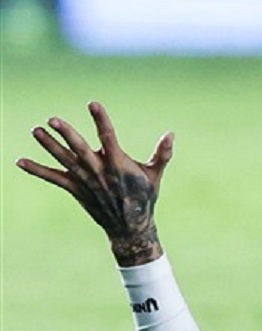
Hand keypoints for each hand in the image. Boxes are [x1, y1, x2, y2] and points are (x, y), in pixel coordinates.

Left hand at [16, 102, 173, 265]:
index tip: (93, 103)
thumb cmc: (144, 197)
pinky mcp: (75, 190)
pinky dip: (37, 170)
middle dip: (66, 134)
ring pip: (64, 161)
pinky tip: (20, 162)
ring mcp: (85, 181)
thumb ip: (162, 154)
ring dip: (49, 146)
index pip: (108, 137)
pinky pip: (53, 179)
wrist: (130, 227)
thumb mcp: (155, 175)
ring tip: (35, 131)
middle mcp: (99, 172)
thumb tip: (171, 133)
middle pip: (79, 149)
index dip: (100, 120)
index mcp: (119, 164)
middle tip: (53, 120)